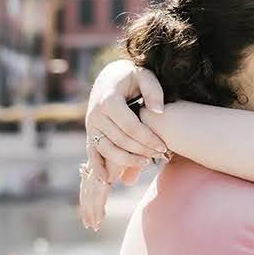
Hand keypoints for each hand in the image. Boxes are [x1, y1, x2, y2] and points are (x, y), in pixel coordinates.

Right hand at [84, 60, 168, 184]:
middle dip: (142, 150)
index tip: (164, 146)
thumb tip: (158, 112)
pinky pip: (92, 152)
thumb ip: (153, 90)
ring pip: (107, 149)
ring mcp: (90, 124)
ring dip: (126, 161)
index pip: (130, 126)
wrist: (109, 76)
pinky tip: (107, 179)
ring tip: (146, 163)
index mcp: (108, 100)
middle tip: (161, 155)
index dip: (148, 138)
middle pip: (121, 140)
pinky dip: (98, 166)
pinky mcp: (90, 132)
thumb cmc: (130, 76)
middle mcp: (95, 114)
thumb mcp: (143, 75)